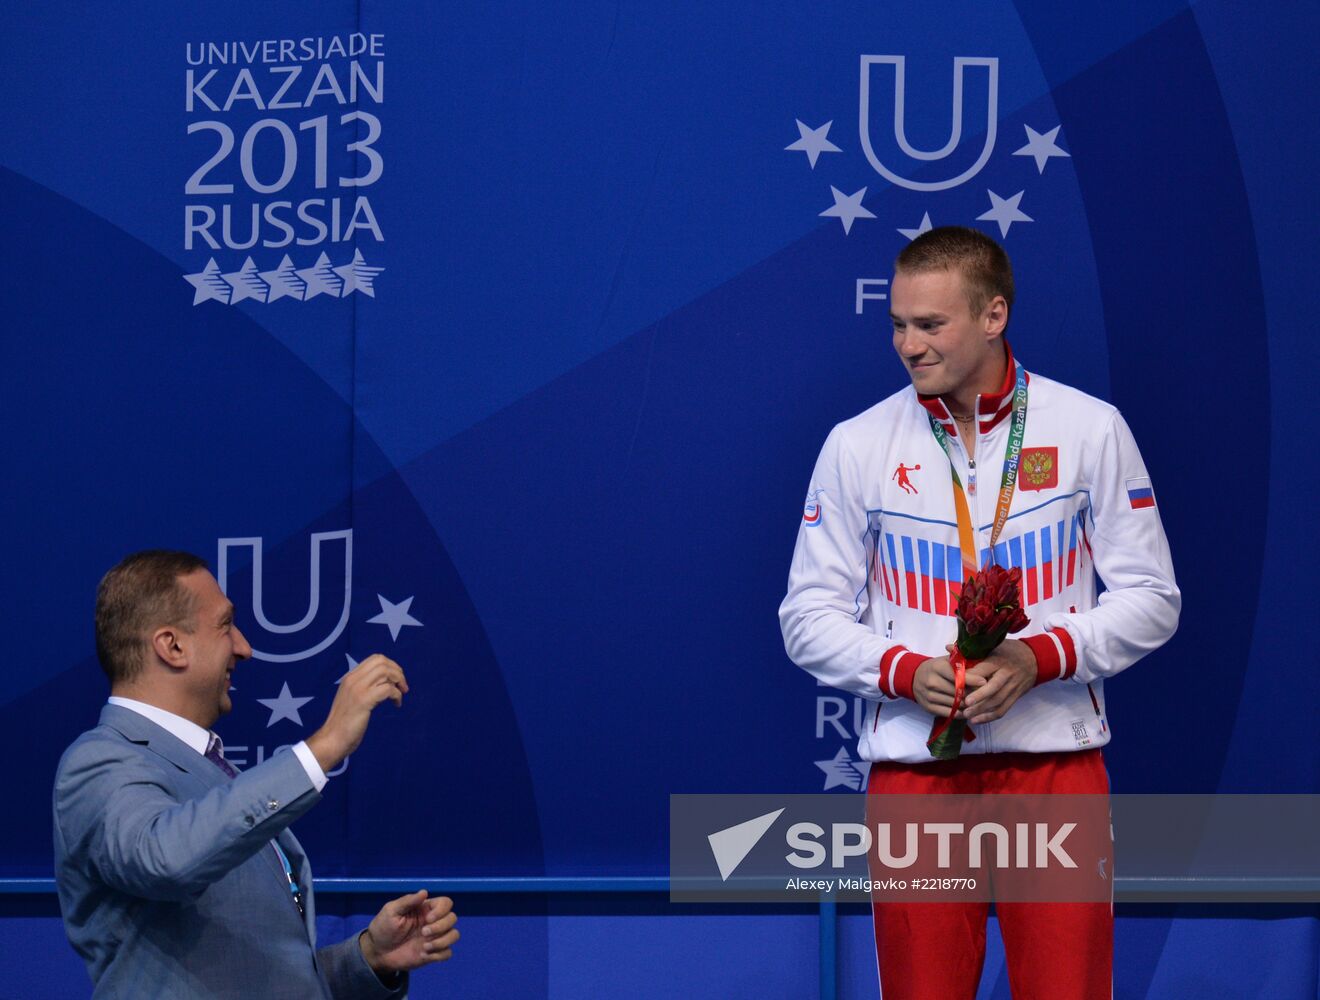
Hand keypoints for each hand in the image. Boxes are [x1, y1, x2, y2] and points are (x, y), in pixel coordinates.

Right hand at [305, 654, 407, 771]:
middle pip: (382, 661)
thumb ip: (365, 688)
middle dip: (397, 671)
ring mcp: (357, 689)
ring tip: (401, 694)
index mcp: (350, 677)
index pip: (375, 659)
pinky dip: (397, 695)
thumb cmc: (344, 723)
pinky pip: (388, 689)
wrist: (332, 739)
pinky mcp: (363, 700)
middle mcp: (353, 679)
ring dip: (399, 682)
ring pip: (385, 672)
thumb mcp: (353, 699)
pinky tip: (397, 705)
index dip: (391, 666)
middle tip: (403, 686)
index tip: (396, 680)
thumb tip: (387, 682)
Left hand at [359, 890, 458, 975]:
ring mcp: (434, 938)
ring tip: (425, 947)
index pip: (446, 903)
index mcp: (425, 909)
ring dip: (443, 941)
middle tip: (423, 933)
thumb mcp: (391, 911)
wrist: (377, 952)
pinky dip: (439, 954)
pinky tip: (424, 955)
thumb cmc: (383, 928)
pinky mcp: (433, 954)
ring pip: (454, 935)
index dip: (442, 910)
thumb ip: (408, 901)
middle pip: (452, 918)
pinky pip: (447, 953)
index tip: (428, 918)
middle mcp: (433, 922)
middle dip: (441, 926)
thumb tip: (424, 892)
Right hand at [911, 655, 984, 716]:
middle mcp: (932, 682)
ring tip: (977, 703)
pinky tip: (966, 710)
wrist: (913, 677)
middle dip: (972, 694)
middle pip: (958, 691)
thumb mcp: (945, 660)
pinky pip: (949, 713)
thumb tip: (980, 664)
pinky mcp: (928, 707)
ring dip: (967, 705)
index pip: (958, 675)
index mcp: (937, 667)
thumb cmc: (935, 668)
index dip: (973, 679)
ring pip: (955, 703)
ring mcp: (929, 696)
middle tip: (983, 694)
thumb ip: (961, 662)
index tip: (984, 682)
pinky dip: (960, 713)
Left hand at [961, 639, 1035, 723]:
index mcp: (998, 660)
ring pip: (998, 701)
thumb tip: (946, 648)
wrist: (1035, 659)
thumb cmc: (1008, 651)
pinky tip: (977, 720)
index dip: (970, 678)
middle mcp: (1006, 674)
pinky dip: (990, 717)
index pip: (983, 670)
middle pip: (993, 688)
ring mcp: (1012, 687)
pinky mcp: (1015, 696)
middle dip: (978, 697)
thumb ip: (970, 650)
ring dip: (982, 710)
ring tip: (967, 715)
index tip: (957, 685)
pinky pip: (1003, 709)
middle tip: (964, 704)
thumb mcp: (992, 646)